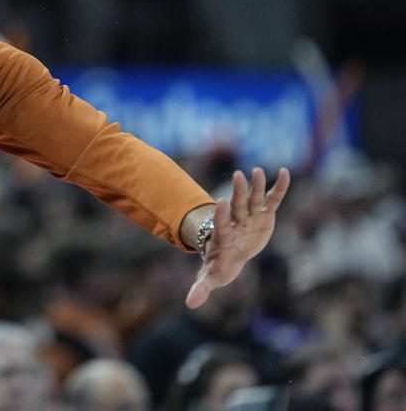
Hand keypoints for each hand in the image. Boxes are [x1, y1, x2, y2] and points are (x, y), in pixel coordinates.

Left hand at [185, 167, 289, 308]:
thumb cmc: (221, 265)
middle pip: (237, 206)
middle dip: (238, 192)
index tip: (220, 202)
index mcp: (224, 236)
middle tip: (237, 176)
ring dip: (255, 186)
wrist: (231, 253)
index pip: (221, 223)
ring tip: (256, 170)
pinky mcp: (264, 215)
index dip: (221, 214)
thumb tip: (190, 304)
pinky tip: (284, 172)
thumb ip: (202, 287)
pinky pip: (272, 199)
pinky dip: (278, 187)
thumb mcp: (212, 277)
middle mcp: (236, 222)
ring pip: (253, 199)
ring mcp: (250, 217)